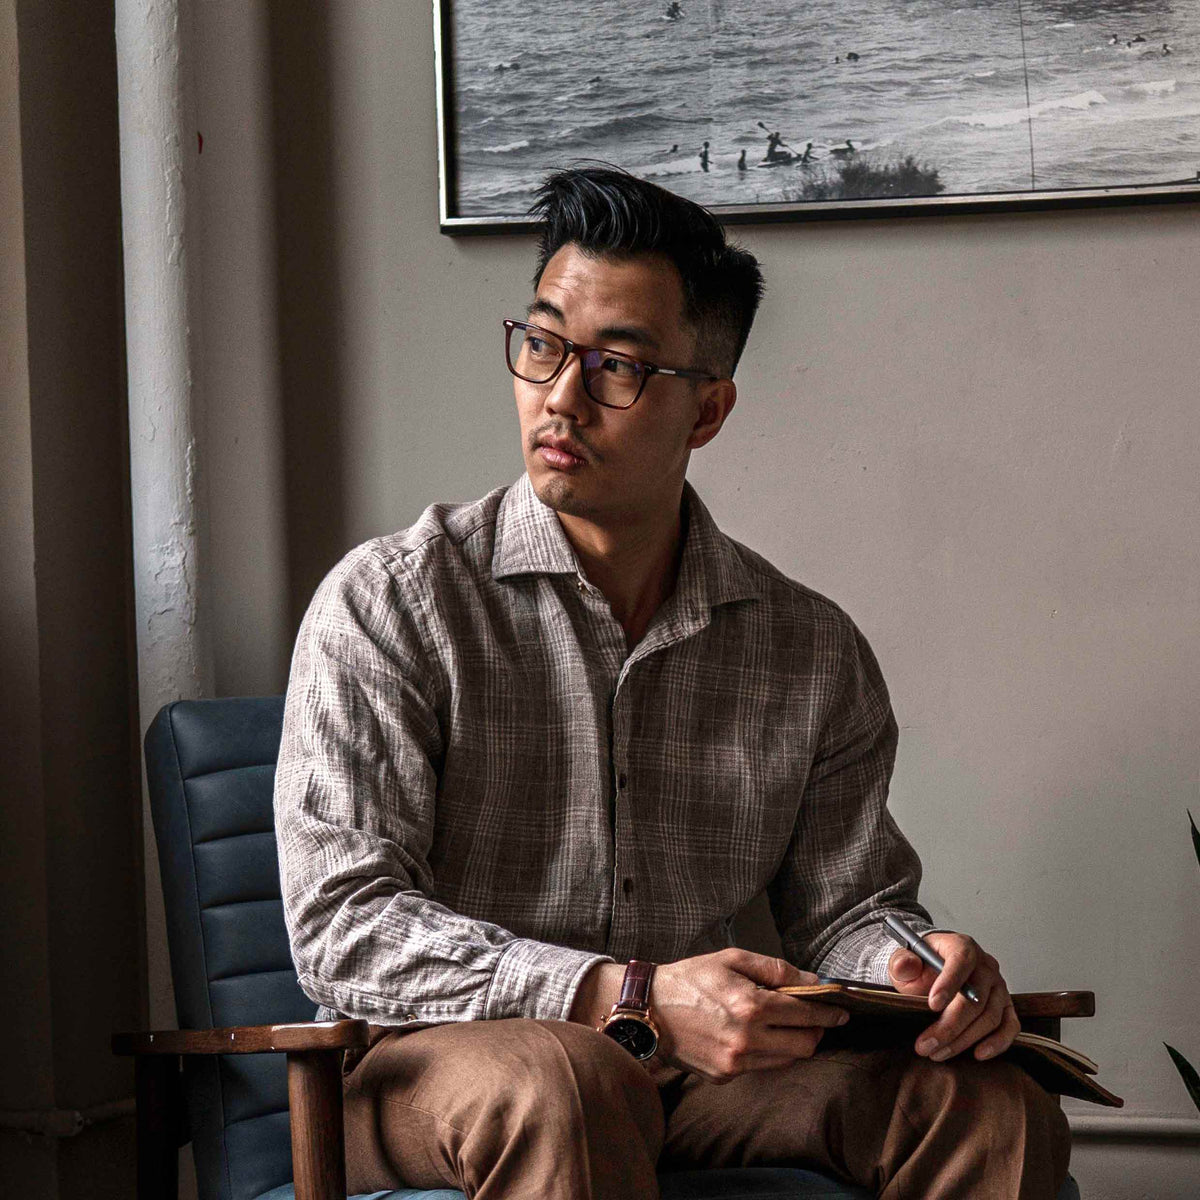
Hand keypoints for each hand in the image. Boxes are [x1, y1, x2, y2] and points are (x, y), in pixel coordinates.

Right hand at [651, 948, 848, 1083]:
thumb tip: (811, 981)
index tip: (842, 1011)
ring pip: (787, 1060)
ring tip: (785, 1025)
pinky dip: (768, 1052)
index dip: (829, 1013)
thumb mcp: (732, 959)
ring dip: (794, 1043)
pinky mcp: (725, 1076)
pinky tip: (756, 1035)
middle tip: (815, 1017)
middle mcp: (747, 1039)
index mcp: (751, 1006)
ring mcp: (736, 1063)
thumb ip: (775, 970)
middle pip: (805, 1045)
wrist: (648, 1009)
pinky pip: (762, 1067)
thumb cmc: (690, 978)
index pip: (806, 1014)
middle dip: (816, 1031)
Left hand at [887, 931, 1018, 1062]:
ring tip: (937, 1052)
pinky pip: (1009, 1027)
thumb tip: (905, 965)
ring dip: (964, 1040)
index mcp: (961, 947)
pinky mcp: (1005, 1007)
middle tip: (926, 1044)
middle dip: (950, 1025)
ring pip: (990, 1017)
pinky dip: (997, 1043)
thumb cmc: (922, 965)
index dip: (949, 984)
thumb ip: (902, 962)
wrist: (933, 971)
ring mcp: (998, 988)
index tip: (932, 1005)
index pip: (960, 961)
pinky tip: (978, 1054)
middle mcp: (985, 966)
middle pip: (975, 998)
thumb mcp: (905, 960)